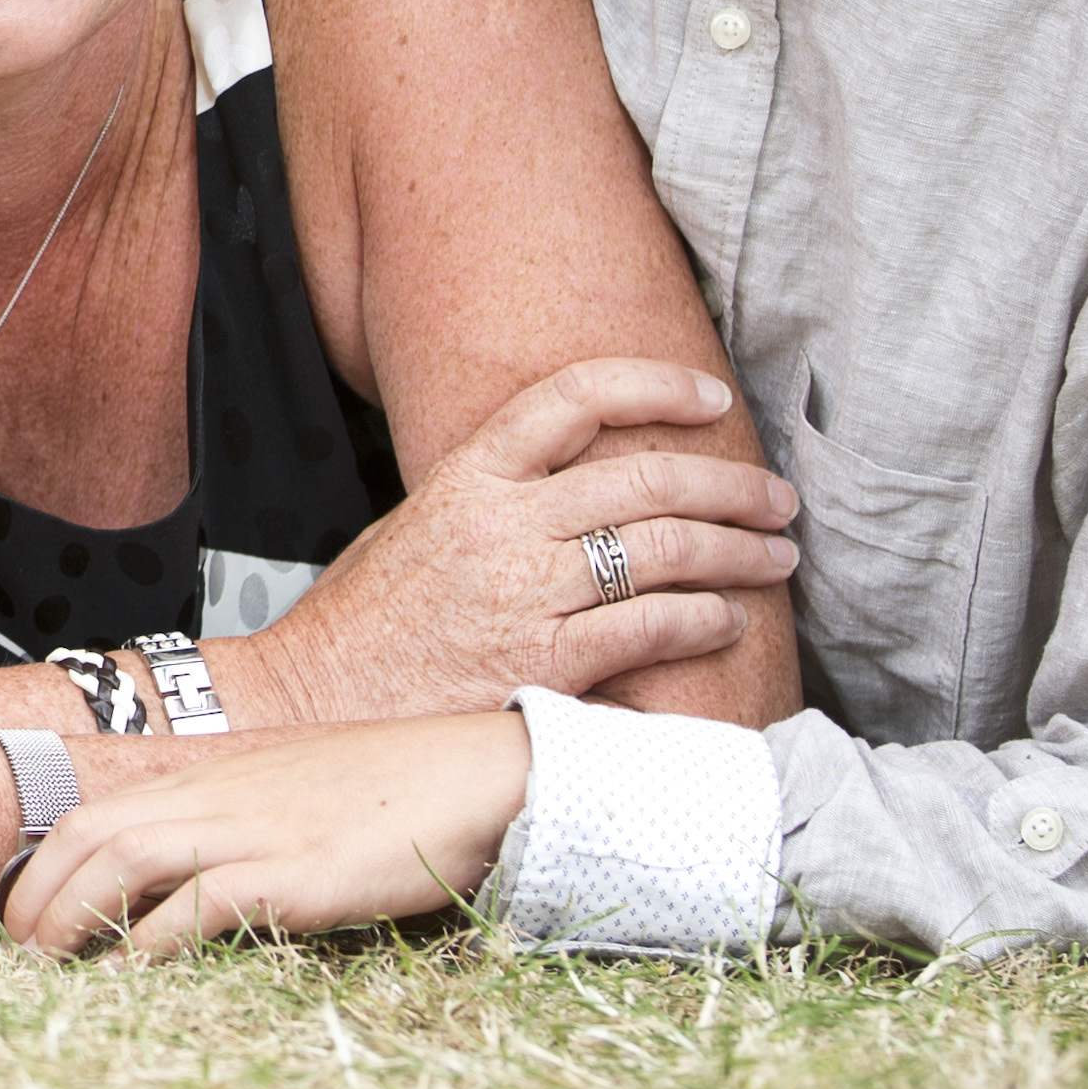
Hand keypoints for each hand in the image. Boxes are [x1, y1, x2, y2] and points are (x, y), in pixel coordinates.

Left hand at [2, 714, 530, 957]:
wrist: (477, 776)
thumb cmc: (392, 794)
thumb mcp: (293, 798)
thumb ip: (239, 825)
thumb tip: (190, 884)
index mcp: (216, 778)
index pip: (100, 809)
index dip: (46, 861)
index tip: (20, 912)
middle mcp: (221, 795)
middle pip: (93, 831)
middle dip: (36, 892)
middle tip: (11, 953)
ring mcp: (257, 829)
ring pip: (127, 856)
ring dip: (71, 914)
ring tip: (44, 969)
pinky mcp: (297, 872)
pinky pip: (203, 902)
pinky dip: (153, 941)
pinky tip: (127, 979)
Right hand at [235, 361, 794, 727]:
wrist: (312, 703)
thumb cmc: (362, 625)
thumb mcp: (413, 529)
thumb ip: (492, 502)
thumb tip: (576, 493)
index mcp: (466, 479)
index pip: (572, 399)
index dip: (653, 385)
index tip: (711, 397)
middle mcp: (500, 525)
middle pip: (644, 477)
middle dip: (730, 484)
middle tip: (776, 499)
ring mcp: (523, 594)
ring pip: (664, 550)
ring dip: (737, 551)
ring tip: (776, 557)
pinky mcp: (542, 664)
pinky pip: (649, 627)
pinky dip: (702, 620)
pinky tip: (728, 621)